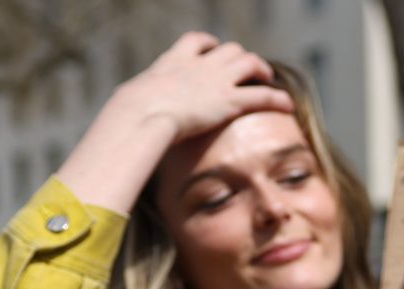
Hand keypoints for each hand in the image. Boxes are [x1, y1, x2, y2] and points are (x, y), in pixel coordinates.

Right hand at [113, 33, 292, 143]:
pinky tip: (288, 105)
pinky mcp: (230, 101)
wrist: (141, 113)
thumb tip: (115, 131)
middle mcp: (198, 65)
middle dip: (240, 57)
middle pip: (228, 49)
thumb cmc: (129, 114)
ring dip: (261, 70)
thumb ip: (131, 110)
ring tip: (269, 79)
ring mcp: (216, 80)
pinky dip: (277, 99)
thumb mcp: (129, 105)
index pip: (195, 41)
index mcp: (174, 62)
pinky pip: (262, 95)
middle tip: (249, 70)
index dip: (209, 44)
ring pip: (249, 63)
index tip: (214, 49)